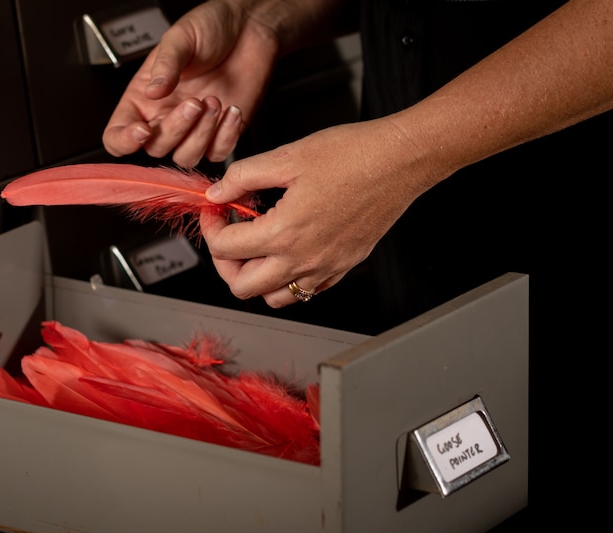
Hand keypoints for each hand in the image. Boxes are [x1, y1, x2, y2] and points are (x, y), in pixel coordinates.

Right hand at [102, 1, 278, 167]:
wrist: (249, 28)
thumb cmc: (210, 28)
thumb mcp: (181, 38)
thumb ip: (165, 65)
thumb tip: (153, 91)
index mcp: (143, 98)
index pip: (118, 135)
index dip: (125, 140)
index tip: (143, 129)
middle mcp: (164, 117)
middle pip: (155, 148)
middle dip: (175, 128)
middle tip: (194, 101)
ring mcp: (192, 129)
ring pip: (186, 157)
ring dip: (201, 134)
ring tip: (214, 101)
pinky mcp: (221, 134)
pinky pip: (217, 153)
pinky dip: (225, 136)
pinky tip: (231, 110)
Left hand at [200, 118, 436, 306]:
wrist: (401, 160)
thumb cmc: (355, 154)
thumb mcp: (288, 156)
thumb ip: (244, 177)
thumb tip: (218, 192)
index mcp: (285, 232)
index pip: (225, 247)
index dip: (211, 225)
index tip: (216, 209)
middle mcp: (304, 259)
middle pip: (242, 286)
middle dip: (224, 261)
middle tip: (227, 234)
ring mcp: (325, 268)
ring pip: (273, 298)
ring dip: (255, 278)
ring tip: (255, 247)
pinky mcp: (343, 267)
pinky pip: (305, 292)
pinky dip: (287, 280)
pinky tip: (287, 251)